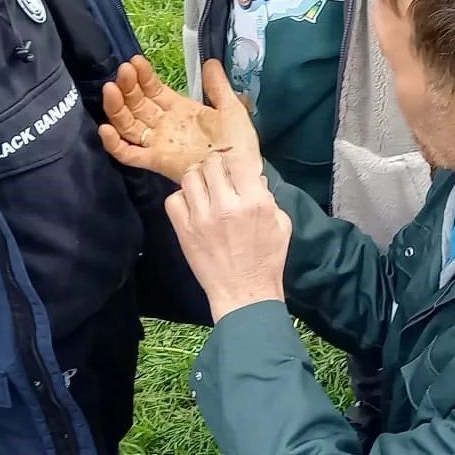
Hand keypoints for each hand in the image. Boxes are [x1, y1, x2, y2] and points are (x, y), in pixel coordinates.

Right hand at [99, 56, 258, 181]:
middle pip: (136, 104)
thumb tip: (211, 61)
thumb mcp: (231, 107)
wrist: (240, 171)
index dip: (143, 77)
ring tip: (112, 88)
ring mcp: (158, 144)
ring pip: (128, 124)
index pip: (153, 90)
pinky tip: (106, 128)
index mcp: (181, 111)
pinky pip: (129, 154)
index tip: (136, 62)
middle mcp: (165, 126)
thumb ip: (218, 85)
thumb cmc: (238, 142)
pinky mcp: (156, 162)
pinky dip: (114, 144)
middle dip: (128, 86)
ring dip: (117, 106)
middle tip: (124, 71)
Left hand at [165, 151, 291, 322]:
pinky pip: (173, 199)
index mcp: (255, 202)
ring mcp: (202, 218)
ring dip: (198, 178)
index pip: (237, 160)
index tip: (234, 167)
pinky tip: (192, 205)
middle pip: (211, 164)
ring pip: (189, 177)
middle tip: (218, 175)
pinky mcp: (185, 231)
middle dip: (215, 166)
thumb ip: (268, 197)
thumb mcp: (281, 224)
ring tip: (204, 187)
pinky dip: (181, 198)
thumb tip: (254, 178)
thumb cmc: (267, 260)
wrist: (245, 293)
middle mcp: (227, 206)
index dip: (235, 160)